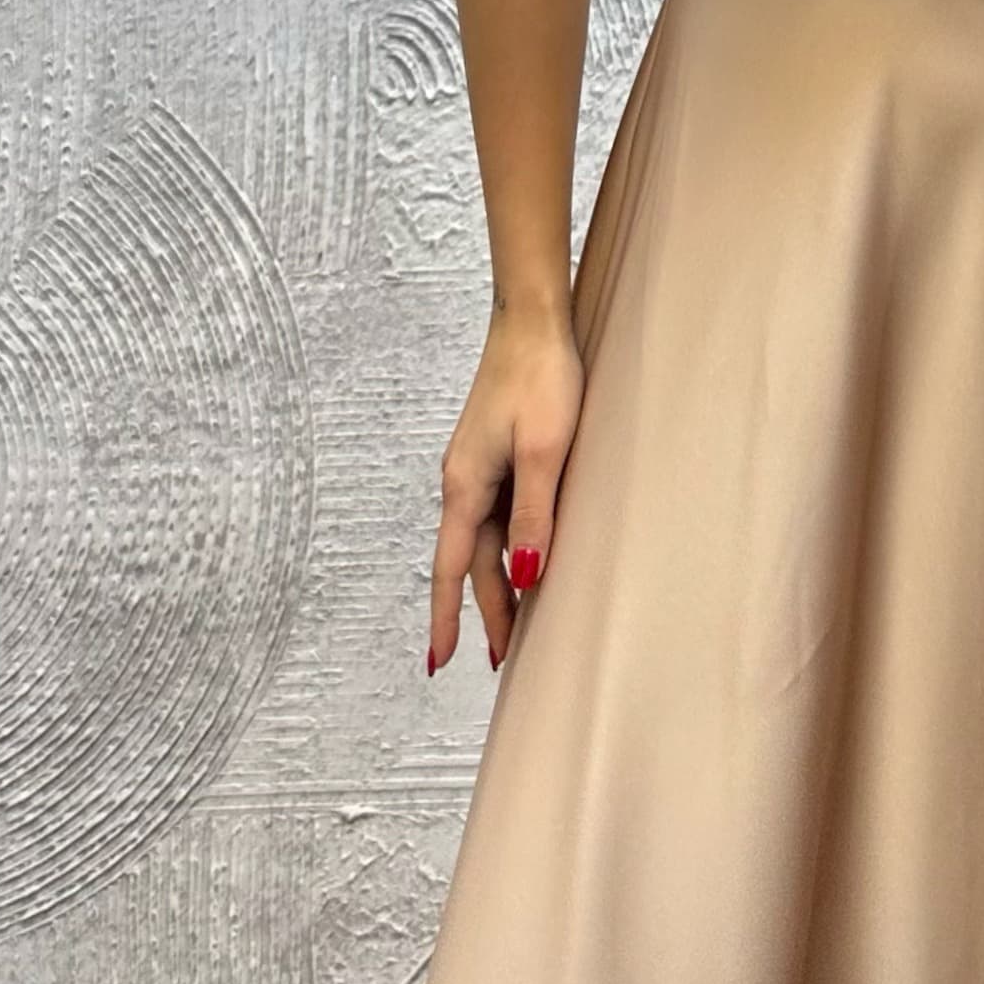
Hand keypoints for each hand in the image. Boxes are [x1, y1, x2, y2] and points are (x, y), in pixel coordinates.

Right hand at [425, 307, 583, 677]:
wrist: (534, 320)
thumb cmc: (542, 380)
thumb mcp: (545, 454)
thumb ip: (534, 517)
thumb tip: (523, 579)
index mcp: (466, 487)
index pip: (450, 569)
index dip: (446, 618)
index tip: (439, 662)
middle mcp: (465, 482)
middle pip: (470, 561)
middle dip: (484, 610)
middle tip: (502, 658)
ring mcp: (479, 467)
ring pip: (485, 540)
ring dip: (497, 581)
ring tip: (518, 620)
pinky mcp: (496, 452)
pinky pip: (499, 514)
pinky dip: (508, 546)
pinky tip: (525, 555)